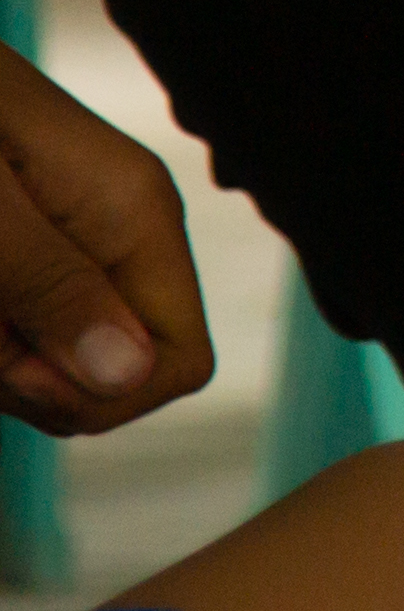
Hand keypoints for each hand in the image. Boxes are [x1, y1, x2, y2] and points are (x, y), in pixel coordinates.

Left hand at [0, 48, 209, 434]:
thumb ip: (48, 281)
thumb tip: (130, 375)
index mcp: (136, 216)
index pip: (180, 362)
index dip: (98, 394)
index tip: (11, 363)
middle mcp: (124, 235)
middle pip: (114, 374)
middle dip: (31, 380)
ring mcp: (79, 242)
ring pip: (61, 361)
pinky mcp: (35, 248)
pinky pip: (26, 333)